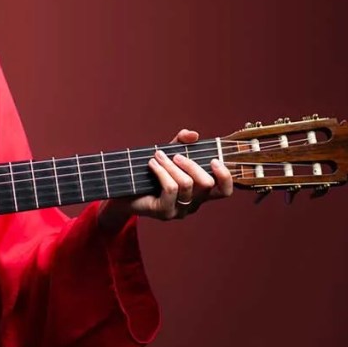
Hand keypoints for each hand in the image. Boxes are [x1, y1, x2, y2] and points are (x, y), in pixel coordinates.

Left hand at [98, 129, 232, 228]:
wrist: (122, 193)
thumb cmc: (148, 175)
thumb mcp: (167, 156)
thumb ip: (181, 144)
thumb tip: (192, 134)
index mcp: (199, 192)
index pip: (224, 191)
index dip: (225, 176)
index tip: (214, 159)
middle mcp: (193, 204)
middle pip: (207, 184)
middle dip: (192, 164)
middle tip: (176, 155)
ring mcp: (179, 211)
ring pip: (186, 184)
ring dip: (171, 165)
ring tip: (157, 155)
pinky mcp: (164, 212)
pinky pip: (170, 189)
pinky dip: (161, 172)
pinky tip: (152, 164)